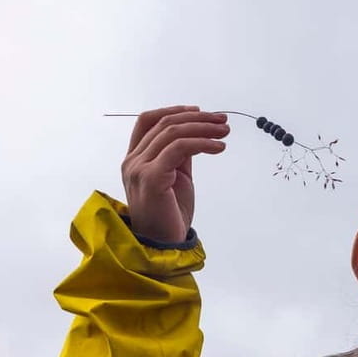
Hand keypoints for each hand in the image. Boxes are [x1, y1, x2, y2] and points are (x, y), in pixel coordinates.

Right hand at [121, 105, 229, 242]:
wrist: (162, 246)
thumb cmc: (169, 215)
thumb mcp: (177, 178)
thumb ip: (180, 156)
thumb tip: (197, 134)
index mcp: (135, 159)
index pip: (147, 121)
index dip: (173, 111)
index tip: (200, 111)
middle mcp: (132, 161)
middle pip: (164, 123)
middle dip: (198, 118)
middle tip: (223, 121)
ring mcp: (139, 168)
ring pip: (173, 133)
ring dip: (203, 128)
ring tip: (225, 132)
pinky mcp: (151, 178)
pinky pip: (179, 148)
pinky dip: (202, 143)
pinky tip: (219, 148)